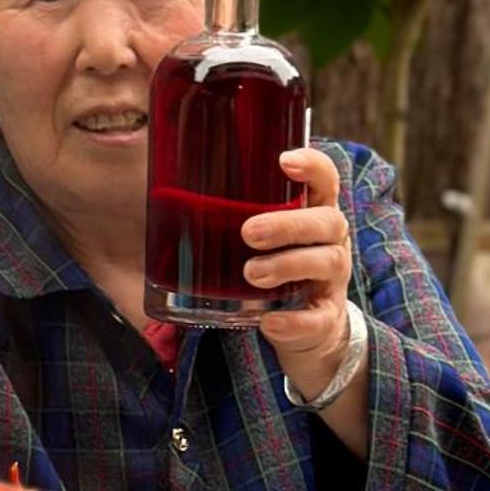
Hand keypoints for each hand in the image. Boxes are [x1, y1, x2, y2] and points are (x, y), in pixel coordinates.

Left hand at [242, 145, 354, 400]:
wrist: (307, 329)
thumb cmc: (273, 267)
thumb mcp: (261, 240)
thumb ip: (228, 219)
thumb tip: (158, 200)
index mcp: (314, 214)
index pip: (325, 180)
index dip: (312, 166)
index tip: (284, 160)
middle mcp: (331, 242)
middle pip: (326, 221)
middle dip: (288, 224)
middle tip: (248, 232)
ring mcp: (332, 280)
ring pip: (326, 263)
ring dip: (287, 266)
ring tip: (251, 274)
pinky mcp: (326, 319)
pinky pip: (318, 319)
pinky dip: (294, 321)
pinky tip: (268, 322)